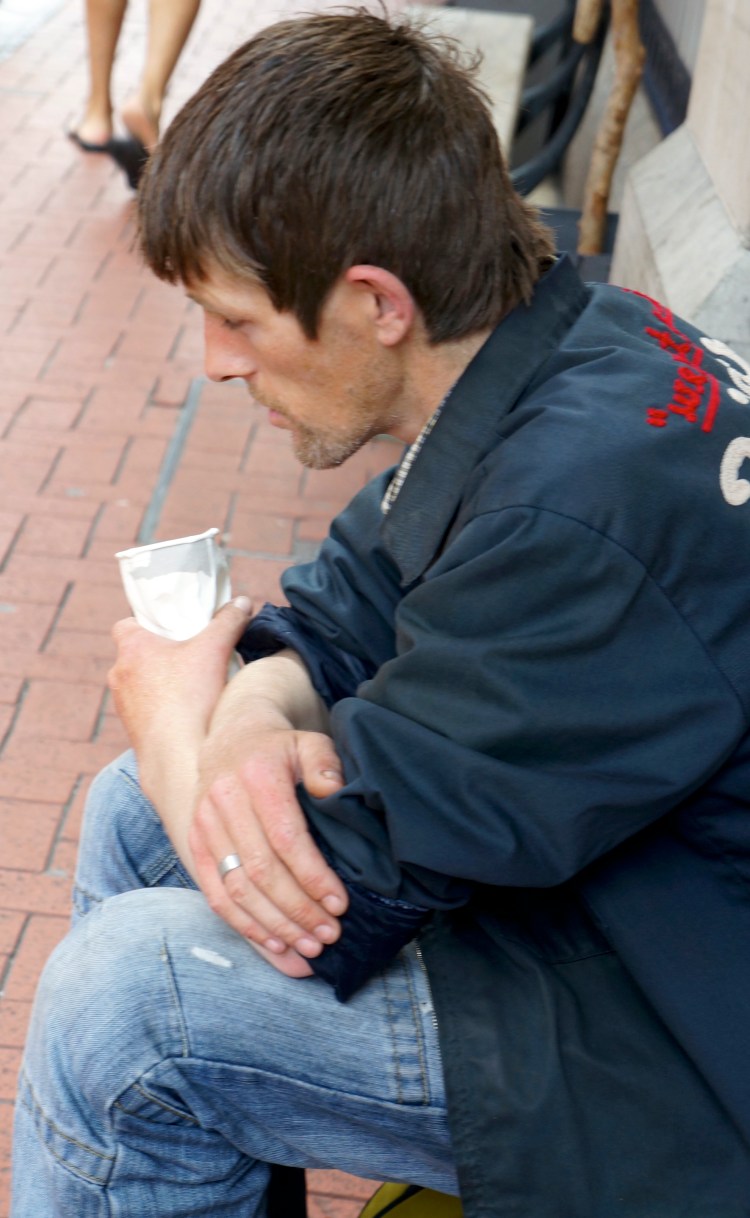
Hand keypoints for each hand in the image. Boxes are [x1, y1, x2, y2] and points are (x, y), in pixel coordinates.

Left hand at [108, 597, 252, 760]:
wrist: (180, 757)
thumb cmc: (191, 698)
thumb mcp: (216, 649)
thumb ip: (229, 621)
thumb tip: (242, 602)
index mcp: (132, 649)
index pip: (126, 624)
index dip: (145, 623)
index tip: (169, 628)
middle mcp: (120, 676)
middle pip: (136, 655)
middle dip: (161, 655)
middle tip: (191, 656)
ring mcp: (124, 707)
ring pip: (141, 686)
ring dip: (161, 685)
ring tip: (193, 689)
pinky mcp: (133, 733)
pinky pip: (146, 712)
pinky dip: (163, 711)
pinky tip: (189, 716)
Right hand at [190, 726, 349, 959]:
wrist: (231, 738)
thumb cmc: (281, 748)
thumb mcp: (310, 742)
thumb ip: (325, 765)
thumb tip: (332, 792)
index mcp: (257, 777)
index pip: (285, 838)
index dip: (312, 876)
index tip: (339, 903)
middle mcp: (224, 802)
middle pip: (261, 870)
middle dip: (298, 910)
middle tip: (330, 934)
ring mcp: (205, 825)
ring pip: (237, 889)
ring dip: (274, 926)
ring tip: (309, 947)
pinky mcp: (195, 844)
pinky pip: (216, 894)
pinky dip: (245, 925)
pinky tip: (275, 944)